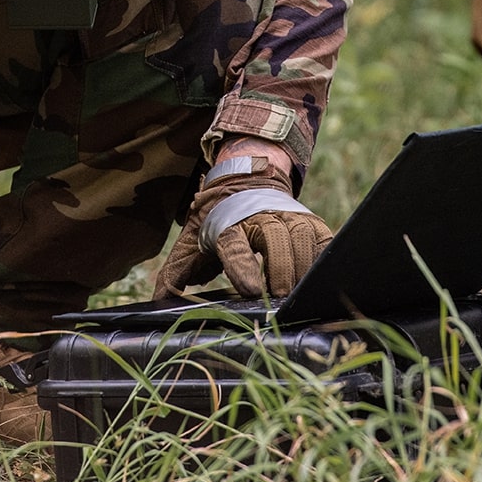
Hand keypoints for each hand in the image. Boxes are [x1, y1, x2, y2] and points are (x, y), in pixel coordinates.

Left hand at [153, 157, 333, 299]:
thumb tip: (157, 300)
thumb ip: (176, 272)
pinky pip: (322, 239)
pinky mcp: (309, 220)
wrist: (244, 180)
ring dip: (303, 267)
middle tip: (281, 296)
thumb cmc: (216, 219)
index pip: (234, 246)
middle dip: (281, 268)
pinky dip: (323, 259)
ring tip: (299, 294)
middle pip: (275, 239)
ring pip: (302, 238)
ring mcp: (287, 215)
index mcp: (227, 224)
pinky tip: (320, 279)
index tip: (250, 290)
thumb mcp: (192, 240)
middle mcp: (260, 216)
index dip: (242, 267)